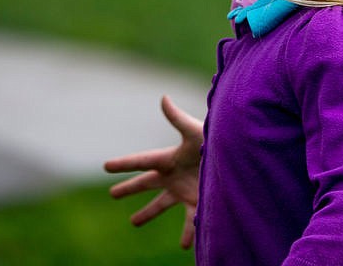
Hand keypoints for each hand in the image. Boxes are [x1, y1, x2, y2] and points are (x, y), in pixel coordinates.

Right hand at [104, 95, 203, 248]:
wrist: (237, 159)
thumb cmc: (214, 142)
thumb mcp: (194, 132)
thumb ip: (177, 118)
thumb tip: (163, 97)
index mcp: (169, 159)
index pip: (142, 161)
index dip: (123, 164)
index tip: (105, 166)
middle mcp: (174, 176)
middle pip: (146, 183)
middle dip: (130, 188)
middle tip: (113, 193)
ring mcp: (184, 191)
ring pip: (161, 205)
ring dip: (148, 213)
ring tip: (133, 221)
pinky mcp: (198, 204)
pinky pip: (189, 224)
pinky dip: (187, 234)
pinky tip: (183, 245)